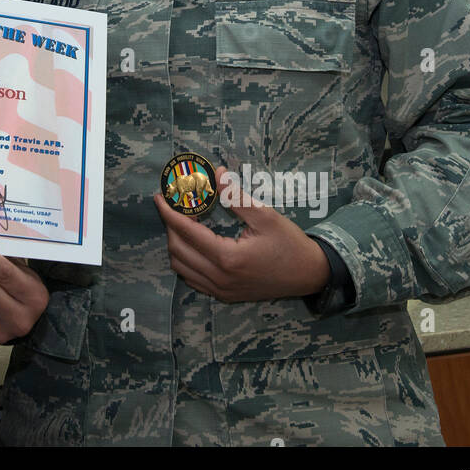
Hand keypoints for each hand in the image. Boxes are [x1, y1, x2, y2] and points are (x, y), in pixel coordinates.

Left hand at [154, 166, 329, 301]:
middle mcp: (220, 278)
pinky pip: (193, 280)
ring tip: (182, 223)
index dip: (169, 213)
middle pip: (178, 250)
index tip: (159, 197)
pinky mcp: (225, 295)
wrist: (310, 275)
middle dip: (170, 226)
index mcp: (228, 258)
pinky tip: (193, 245)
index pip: (186, 232)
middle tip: (174, 206)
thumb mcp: (265, 215)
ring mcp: (221, 290)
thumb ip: (236, 196)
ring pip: (181, 267)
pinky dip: (185, 261)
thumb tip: (216, 174)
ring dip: (176, 244)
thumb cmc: (290, 244)